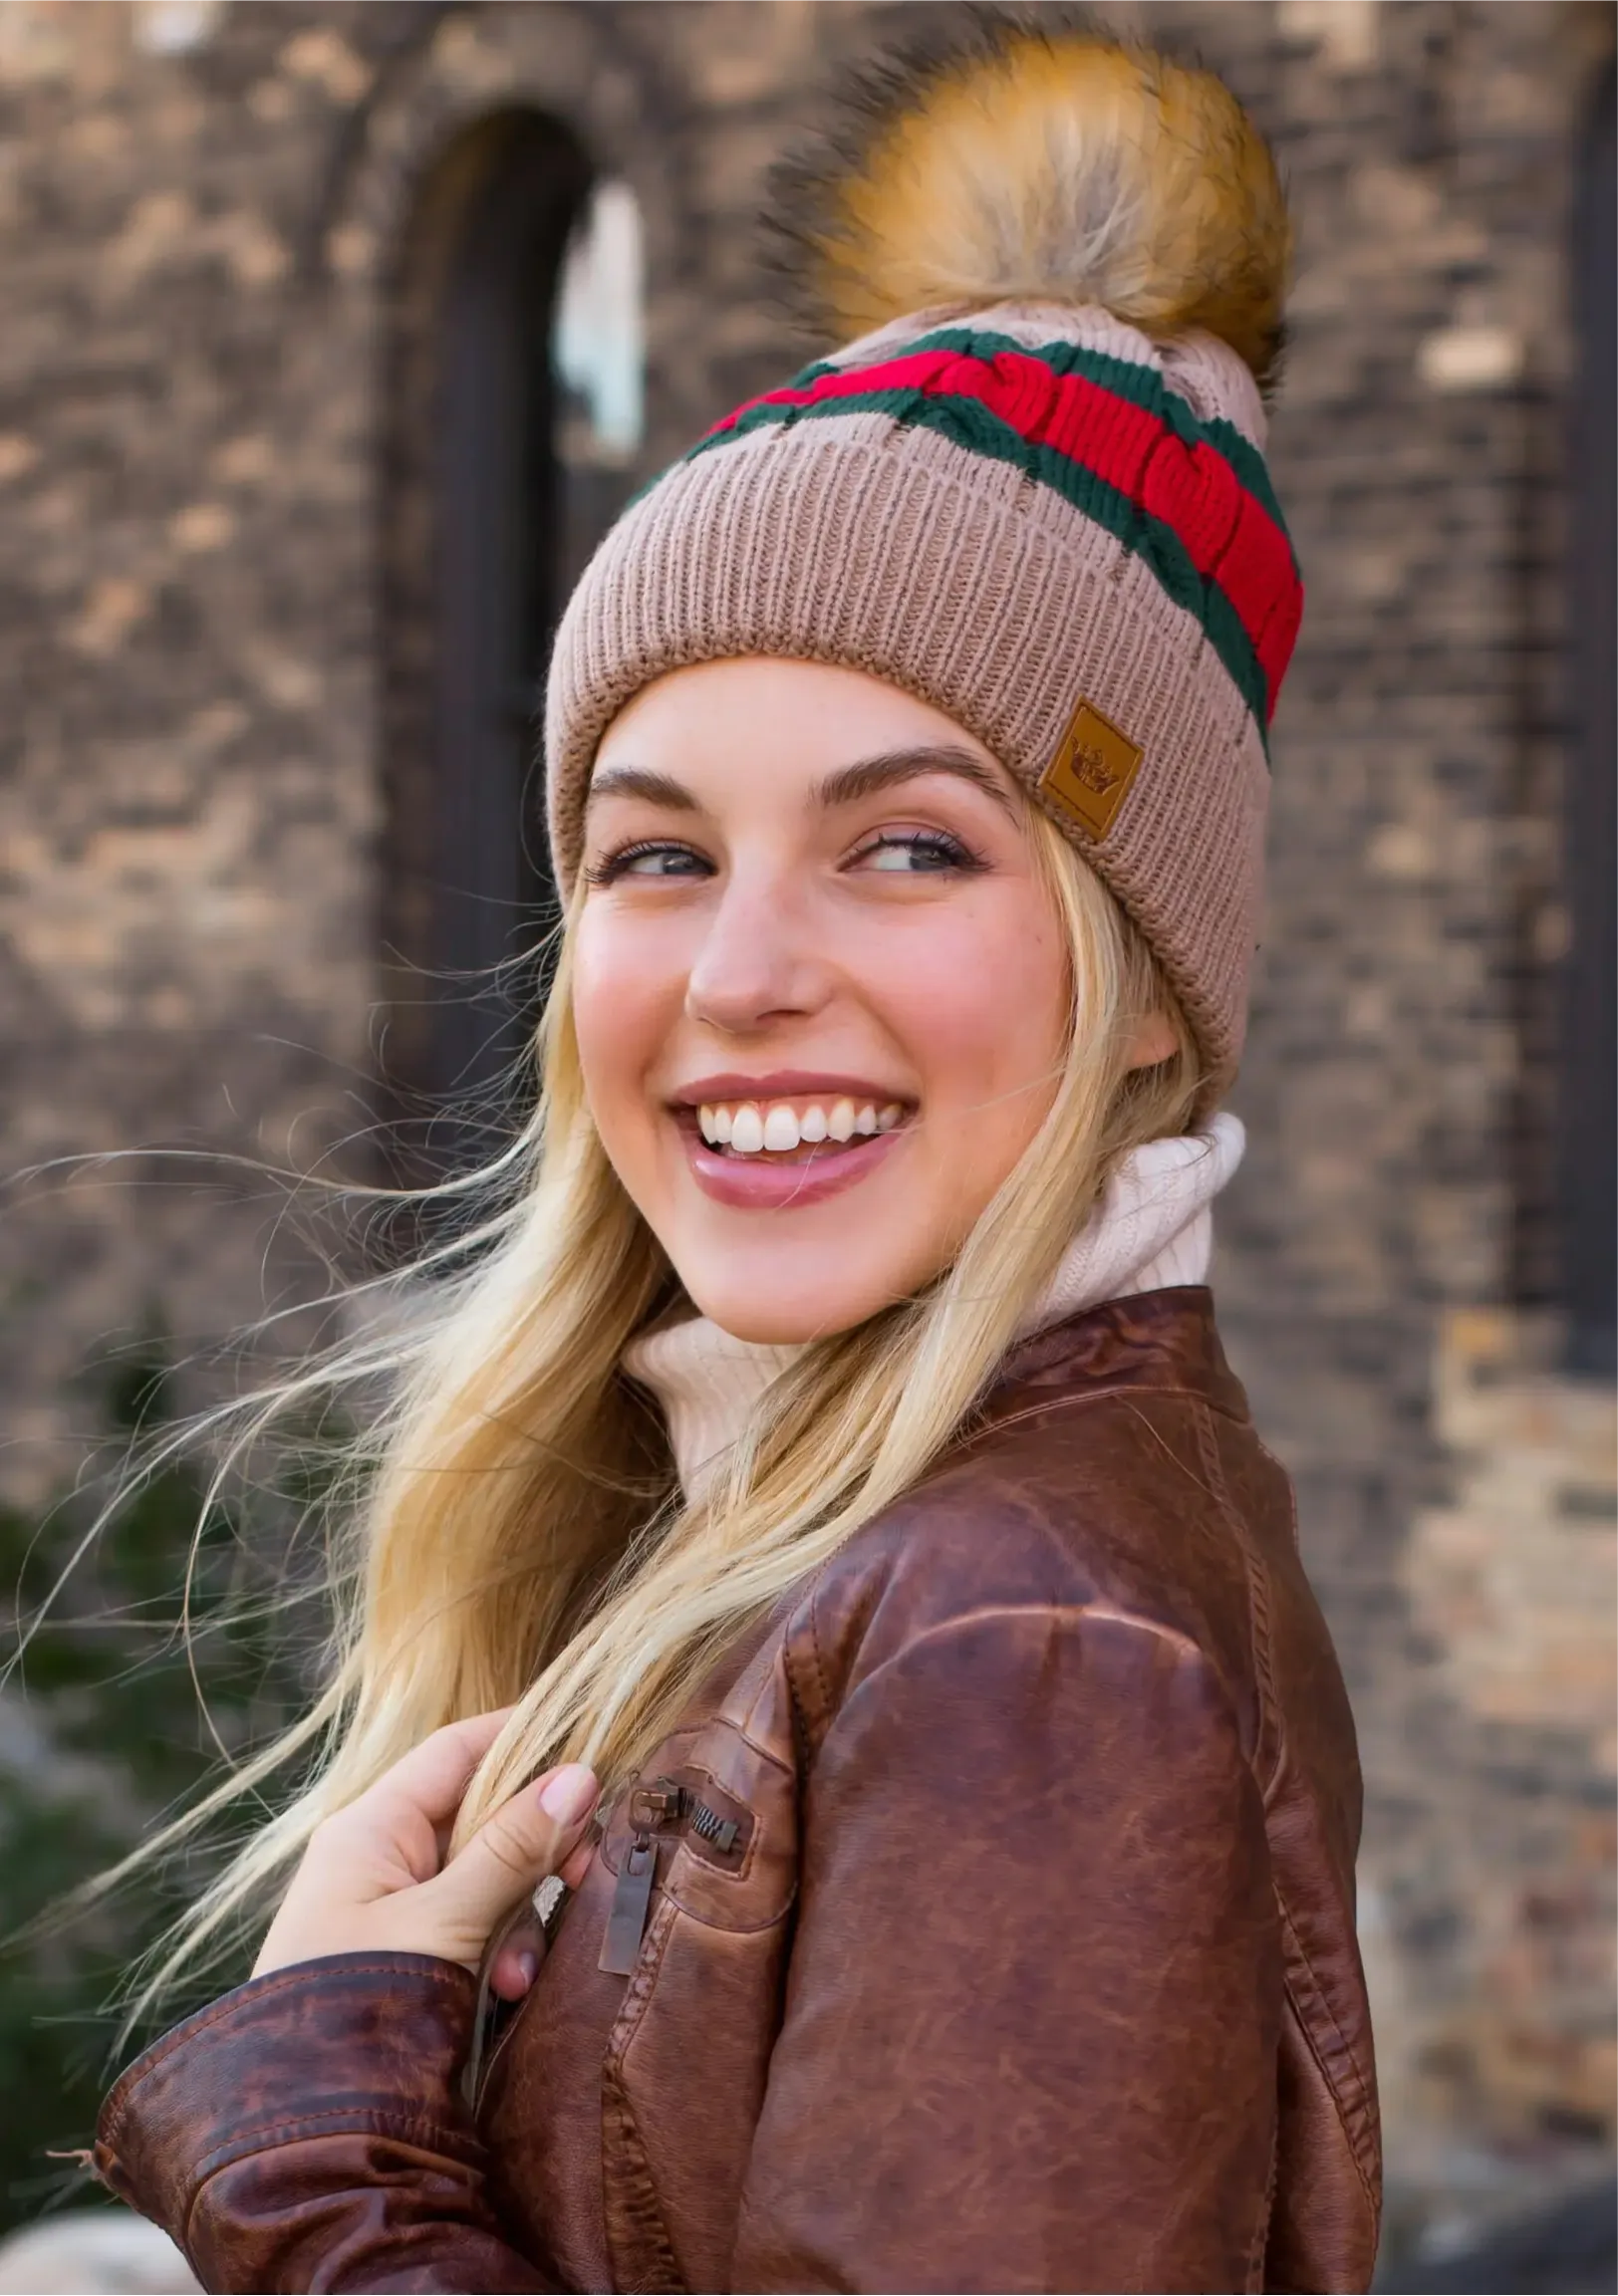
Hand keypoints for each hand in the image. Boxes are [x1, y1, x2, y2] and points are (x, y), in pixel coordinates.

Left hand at [253, 1712, 598, 2003]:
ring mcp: (396, 1911)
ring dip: (519, 1918)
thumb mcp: (444, 1923)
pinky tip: (506, 1992)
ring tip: (518, 1975)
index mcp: (371, 1829)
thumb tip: (580, 1775)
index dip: (523, 1739)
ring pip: (488, 1878)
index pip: (457, 1750)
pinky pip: (477, 1928)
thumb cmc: (361, 2007)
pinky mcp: (413, 1958)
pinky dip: (501, 1953)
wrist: (308, 2130)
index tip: (590, 1745)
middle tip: (583, 1872)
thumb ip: (512, 1849)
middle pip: (483, 1816)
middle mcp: (381, 1859)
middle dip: (534, 1849)